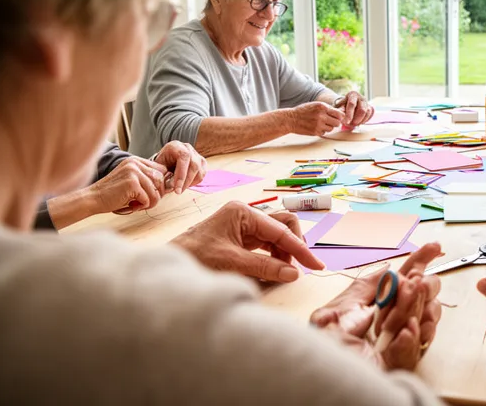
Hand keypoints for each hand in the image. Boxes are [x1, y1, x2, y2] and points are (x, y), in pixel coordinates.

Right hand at [90, 157, 169, 213]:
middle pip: (161, 180)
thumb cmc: (113, 193)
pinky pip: (148, 198)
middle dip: (157, 194)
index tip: (153, 193)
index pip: (161, 170)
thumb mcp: (131, 180)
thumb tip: (168, 186)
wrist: (93, 198)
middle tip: (145, 202)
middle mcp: (135, 163)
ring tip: (137, 204)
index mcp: (136, 161)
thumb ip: (146, 179)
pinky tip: (131, 205)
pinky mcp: (132, 183)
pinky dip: (142, 206)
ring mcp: (133, 172)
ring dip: (150, 202)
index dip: (160, 184)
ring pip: (156, 191)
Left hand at [154, 141, 206, 193]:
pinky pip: (202, 175)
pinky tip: (186, 184)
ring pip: (199, 171)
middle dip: (186, 182)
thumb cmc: (162, 162)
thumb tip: (166, 186)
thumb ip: (162, 173)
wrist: (166, 158)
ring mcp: (197, 155)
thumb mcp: (158, 166)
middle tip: (178, 191)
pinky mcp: (202, 162)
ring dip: (190, 183)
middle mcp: (188, 148)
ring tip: (180, 188)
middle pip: (194, 166)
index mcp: (176, 146)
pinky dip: (194, 182)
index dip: (181, 175)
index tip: (176, 188)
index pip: (184, 158)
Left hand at [170, 201, 324, 281]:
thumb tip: (293, 273)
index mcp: (243, 212)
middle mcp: (246, 215)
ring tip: (283, 273)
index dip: (300, 249)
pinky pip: (266, 244)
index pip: (281, 229)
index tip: (315, 264)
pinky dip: (274, 257)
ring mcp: (243, 225)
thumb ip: (265, 267)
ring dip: (284, 254)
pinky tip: (273, 269)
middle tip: (296, 269)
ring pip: (277, 236)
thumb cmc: (194, 257)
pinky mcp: (241, 238)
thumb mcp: (232, 263)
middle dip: (293, 247)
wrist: (170, 262)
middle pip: (283, 225)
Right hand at [288, 101, 345, 135]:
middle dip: (335, 122)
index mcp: (322, 107)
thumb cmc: (304, 111)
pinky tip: (316, 126)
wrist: (291, 119)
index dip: (340, 116)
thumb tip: (341, 113)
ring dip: (328, 126)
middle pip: (337, 123)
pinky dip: (322, 130)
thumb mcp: (315, 105)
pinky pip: (325, 133)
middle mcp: (321, 116)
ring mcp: (318, 125)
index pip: (339, 114)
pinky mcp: (316, 132)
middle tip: (330, 121)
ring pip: (331, 128)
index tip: (339, 117)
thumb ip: (328, 108)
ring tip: (321, 123)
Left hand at [310, 243, 442, 369]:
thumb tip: (388, 268)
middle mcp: (391, 321)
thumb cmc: (323, 350)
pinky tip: (402, 334)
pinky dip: (409, 339)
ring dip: (412, 312)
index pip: (403, 278)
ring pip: (424, 317)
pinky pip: (416, 346)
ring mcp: (399, 342)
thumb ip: (364, 288)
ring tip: (397, 318)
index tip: (434, 247)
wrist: (321, 380)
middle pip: (422, 294)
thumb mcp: (337, 310)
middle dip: (420, 288)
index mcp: (376, 306)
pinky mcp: (402, 363)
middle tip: (414, 285)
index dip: (419, 261)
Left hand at [336, 91, 374, 127]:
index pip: (352, 104)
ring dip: (361, 121)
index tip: (346, 122)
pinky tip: (359, 122)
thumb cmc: (342, 105)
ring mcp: (367, 103)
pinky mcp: (370, 108)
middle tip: (351, 125)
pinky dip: (365, 120)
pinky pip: (370, 115)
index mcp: (353, 95)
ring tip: (354, 124)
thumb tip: (342, 116)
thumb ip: (340, 110)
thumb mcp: (339, 106)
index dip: (349, 114)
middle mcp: (361, 97)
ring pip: (367, 113)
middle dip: (356, 119)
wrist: (347, 104)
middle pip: (362, 110)